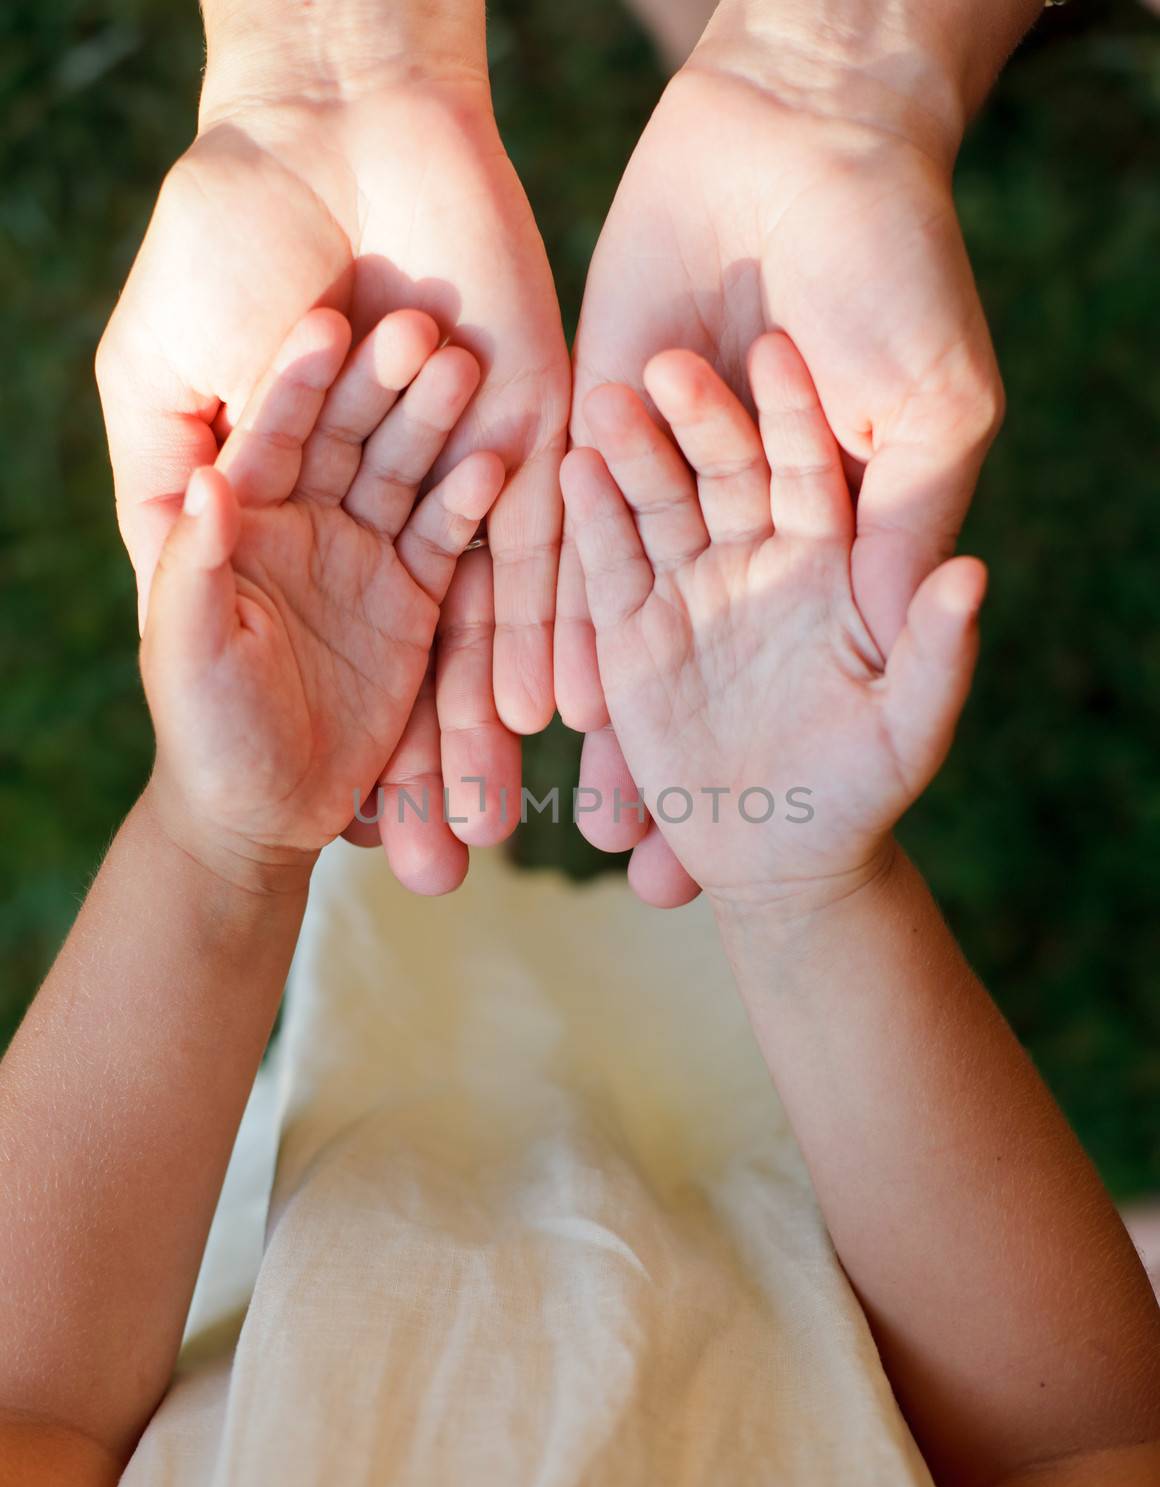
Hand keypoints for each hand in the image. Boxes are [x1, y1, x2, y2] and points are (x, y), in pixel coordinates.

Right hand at [98, 71, 569, 892]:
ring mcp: (463, 483)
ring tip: (509, 821)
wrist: (332, 129)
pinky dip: (548, 627)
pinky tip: (557, 713)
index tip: (349, 844)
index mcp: (294, 511)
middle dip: (429, 766)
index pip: (320, 658)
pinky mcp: (530, 439)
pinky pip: (544, 551)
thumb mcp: (159, 382)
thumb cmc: (224, 247)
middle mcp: (383, 514)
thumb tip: (176, 593)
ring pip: (484, 627)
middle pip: (414, 662)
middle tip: (449, 868)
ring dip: (491, 724)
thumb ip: (163, 495)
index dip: (337, 741)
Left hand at [142, 309, 503, 893]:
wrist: (263, 812)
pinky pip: (444, 539)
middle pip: (346, 437)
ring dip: (432, 423)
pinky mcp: (414, 595)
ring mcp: (364, 552)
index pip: (269, 434)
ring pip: (402, 471)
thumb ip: (195, 567)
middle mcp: (307, 523)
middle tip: (420, 326)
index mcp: (242, 523)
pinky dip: (467, 502)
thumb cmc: (207, 733)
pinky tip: (495, 459)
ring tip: (465, 366)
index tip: (326, 320)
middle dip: (379, 386)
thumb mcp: (188, 652)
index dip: (294, 381)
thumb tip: (206, 478)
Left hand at [558, 51, 1001, 902]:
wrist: (800, 136)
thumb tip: (912, 643)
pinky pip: (563, 538)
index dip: (771, 761)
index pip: (795, 682)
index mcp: (831, 536)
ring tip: (560, 808)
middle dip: (665, 767)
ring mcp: (664, 483)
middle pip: (695, 670)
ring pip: (620, 622)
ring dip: (595, 717)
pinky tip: (523, 697)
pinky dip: (545, 616)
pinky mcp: (594, 428)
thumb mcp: (929, 416)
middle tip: (637, 863)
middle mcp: (742, 528)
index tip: (739, 869)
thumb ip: (903, 536)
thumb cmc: (895, 274)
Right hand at [560, 334, 984, 910]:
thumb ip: (931, 651)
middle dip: (696, 417)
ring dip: (629, 453)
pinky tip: (568, 469)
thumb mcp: (907, 726)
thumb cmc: (861, 791)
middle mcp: (754, 558)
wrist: (777, 855)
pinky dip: (589, 522)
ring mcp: (688, 587)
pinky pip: (606, 568)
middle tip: (665, 360)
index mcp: (826, 563)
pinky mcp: (630, 630)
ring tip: (599, 399)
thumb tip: (971, 575)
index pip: (809, 469)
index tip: (776, 346)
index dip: (795, 413)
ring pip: (657, 503)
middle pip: (724, 470)